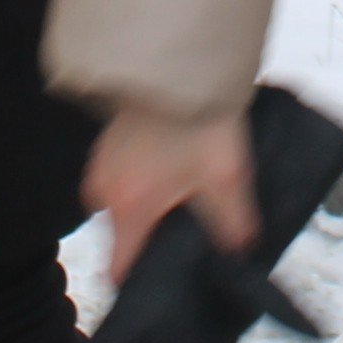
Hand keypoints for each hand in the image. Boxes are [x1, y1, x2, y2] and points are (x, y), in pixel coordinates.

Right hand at [86, 103, 255, 278]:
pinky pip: (120, 175)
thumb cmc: (199, 118)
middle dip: (150, 239)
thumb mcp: (226, 176)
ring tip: (184, 196)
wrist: (179, 58)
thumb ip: (233, 223)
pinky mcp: (107, 139)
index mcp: (128, 208)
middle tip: (186, 234)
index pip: (119, 269)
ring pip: (121, 204)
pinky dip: (141, 179)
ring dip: (146, 205)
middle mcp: (104, 189)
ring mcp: (101, 161)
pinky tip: (171, 165)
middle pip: (121, 236)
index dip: (141, 283)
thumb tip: (241, 253)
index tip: (163, 284)